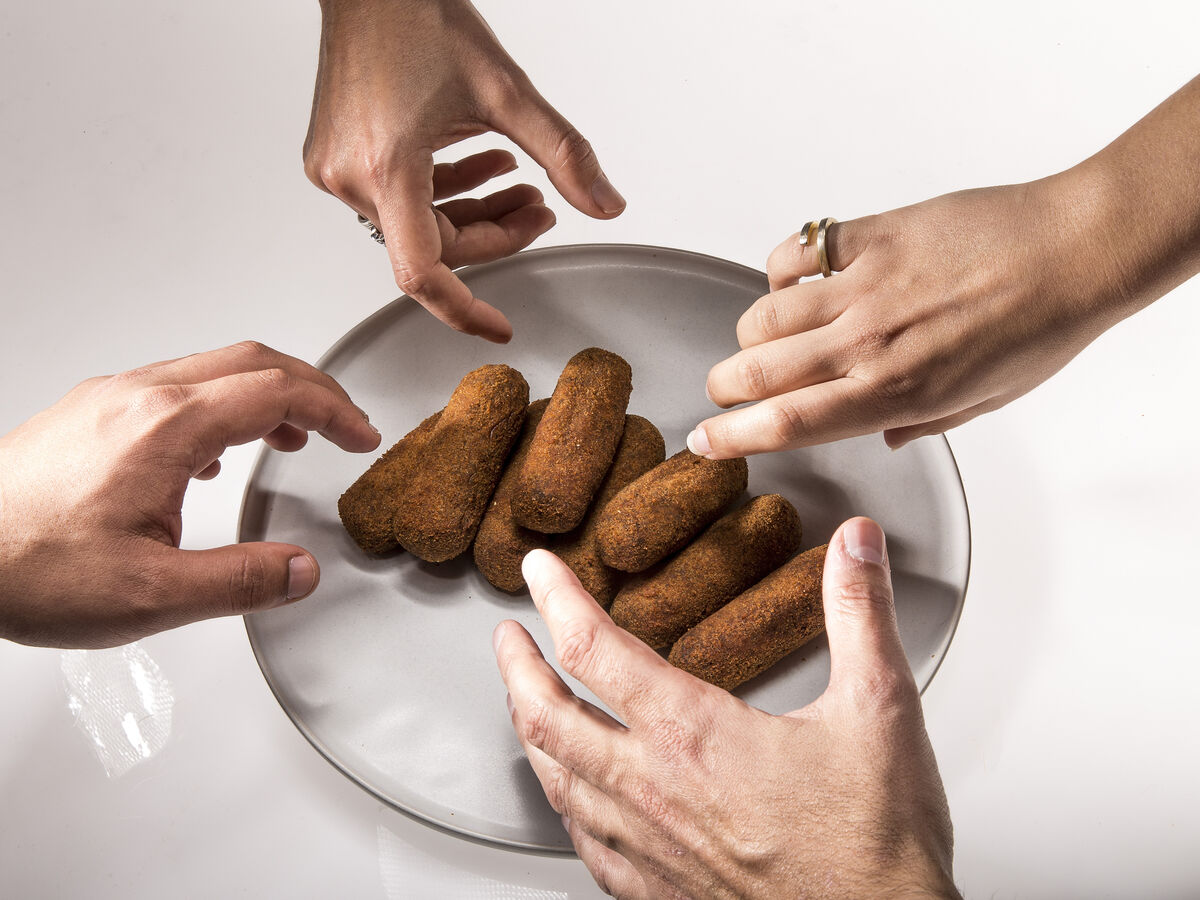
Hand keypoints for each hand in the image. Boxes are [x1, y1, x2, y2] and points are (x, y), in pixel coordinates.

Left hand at [0, 341, 380, 648]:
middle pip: (252, 361)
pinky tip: (212, 454)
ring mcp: (110, 399)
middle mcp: (141, 397)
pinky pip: (174, 386)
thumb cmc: (26, 566)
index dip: (334, 410)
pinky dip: (221, 404)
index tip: (362, 435)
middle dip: (311, 388)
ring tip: (292, 436)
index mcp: (168, 428)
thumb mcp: (149, 597)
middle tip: (342, 424)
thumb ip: (240, 581)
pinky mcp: (88, 414)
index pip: (278, 391)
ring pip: (212, 368)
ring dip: (266, 392)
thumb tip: (301, 571)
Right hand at [304, 0, 624, 341]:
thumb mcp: (507, 89)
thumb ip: (563, 153)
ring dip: (474, 212)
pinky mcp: (335, 157)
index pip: (425, 274)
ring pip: (418, 224)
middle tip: (541, 209)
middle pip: (435, 245)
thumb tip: (607, 204)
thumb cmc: (417, 15)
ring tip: (520, 183)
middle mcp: (351, 177)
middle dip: (495, 233)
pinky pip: (396, 199)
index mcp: (387, 167)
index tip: (500, 325)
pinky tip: (483, 164)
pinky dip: (442, 191)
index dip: (466, 310)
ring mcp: (337, 169)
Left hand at [494, 519, 957, 898]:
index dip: (556, 598)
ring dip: (530, 731)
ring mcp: (648, 845)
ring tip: (522, 705)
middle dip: (518, 668)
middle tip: (507, 638)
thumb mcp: (878, 709)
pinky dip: (564, 806)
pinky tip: (571, 801)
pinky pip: (584, 842)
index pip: (593, 647)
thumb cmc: (871, 846)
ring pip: (556, 780)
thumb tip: (856, 544)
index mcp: (692, 733)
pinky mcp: (658, 892)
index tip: (539, 570)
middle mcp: (653, 788)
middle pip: (547, 717)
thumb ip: (860, 614)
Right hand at [688, 173, 1135, 456]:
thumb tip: (884, 434)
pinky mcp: (873, 235)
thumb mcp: (985, 400)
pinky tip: (797, 278)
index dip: (733, 436)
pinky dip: (781, 269)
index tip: (704, 440)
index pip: (787, 425)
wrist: (1077, 249)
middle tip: (725, 388)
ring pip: (765, 313)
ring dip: (750, 332)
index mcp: (896, 395)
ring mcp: (866, 285)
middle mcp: (869, 344)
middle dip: (725, 385)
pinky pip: (798, 252)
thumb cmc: (1042, 327)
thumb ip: (924, 421)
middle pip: (758, 370)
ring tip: (765, 335)